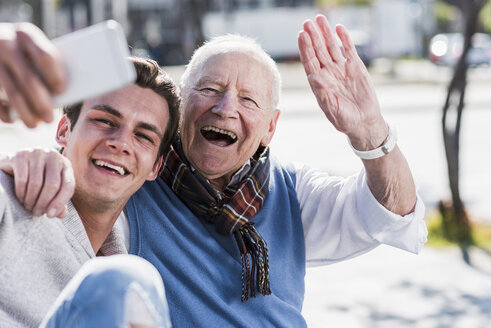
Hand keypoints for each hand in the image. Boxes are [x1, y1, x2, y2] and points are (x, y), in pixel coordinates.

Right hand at [0, 23, 65, 127]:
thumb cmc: (20, 49)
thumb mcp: (30, 47)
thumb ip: (44, 64)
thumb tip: (62, 96)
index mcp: (26, 34)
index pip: (45, 56)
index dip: (55, 76)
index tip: (61, 91)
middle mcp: (6, 43)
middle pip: (28, 79)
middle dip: (41, 103)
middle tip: (49, 119)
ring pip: (12, 92)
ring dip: (25, 112)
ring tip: (34, 125)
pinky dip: (4, 112)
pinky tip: (13, 120)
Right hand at [0, 149, 74, 217]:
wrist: (13, 165)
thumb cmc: (36, 179)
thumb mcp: (50, 189)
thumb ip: (58, 202)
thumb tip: (61, 214)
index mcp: (65, 164)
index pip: (68, 185)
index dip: (60, 203)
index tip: (50, 215)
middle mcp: (53, 155)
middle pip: (53, 185)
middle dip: (44, 203)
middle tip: (37, 213)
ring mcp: (37, 153)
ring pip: (36, 183)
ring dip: (31, 199)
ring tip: (28, 206)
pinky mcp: (20, 155)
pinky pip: (22, 179)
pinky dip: (21, 192)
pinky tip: (20, 198)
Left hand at [298, 15, 386, 149]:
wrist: (364, 122)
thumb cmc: (345, 120)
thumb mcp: (332, 109)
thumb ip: (323, 94)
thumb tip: (313, 78)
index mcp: (319, 83)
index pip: (310, 62)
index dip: (305, 48)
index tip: (301, 34)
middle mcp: (328, 74)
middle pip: (318, 51)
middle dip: (313, 36)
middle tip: (307, 22)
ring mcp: (341, 69)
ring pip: (332, 48)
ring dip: (326, 34)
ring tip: (321, 19)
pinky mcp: (356, 68)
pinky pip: (349, 50)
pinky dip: (344, 39)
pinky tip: (339, 28)